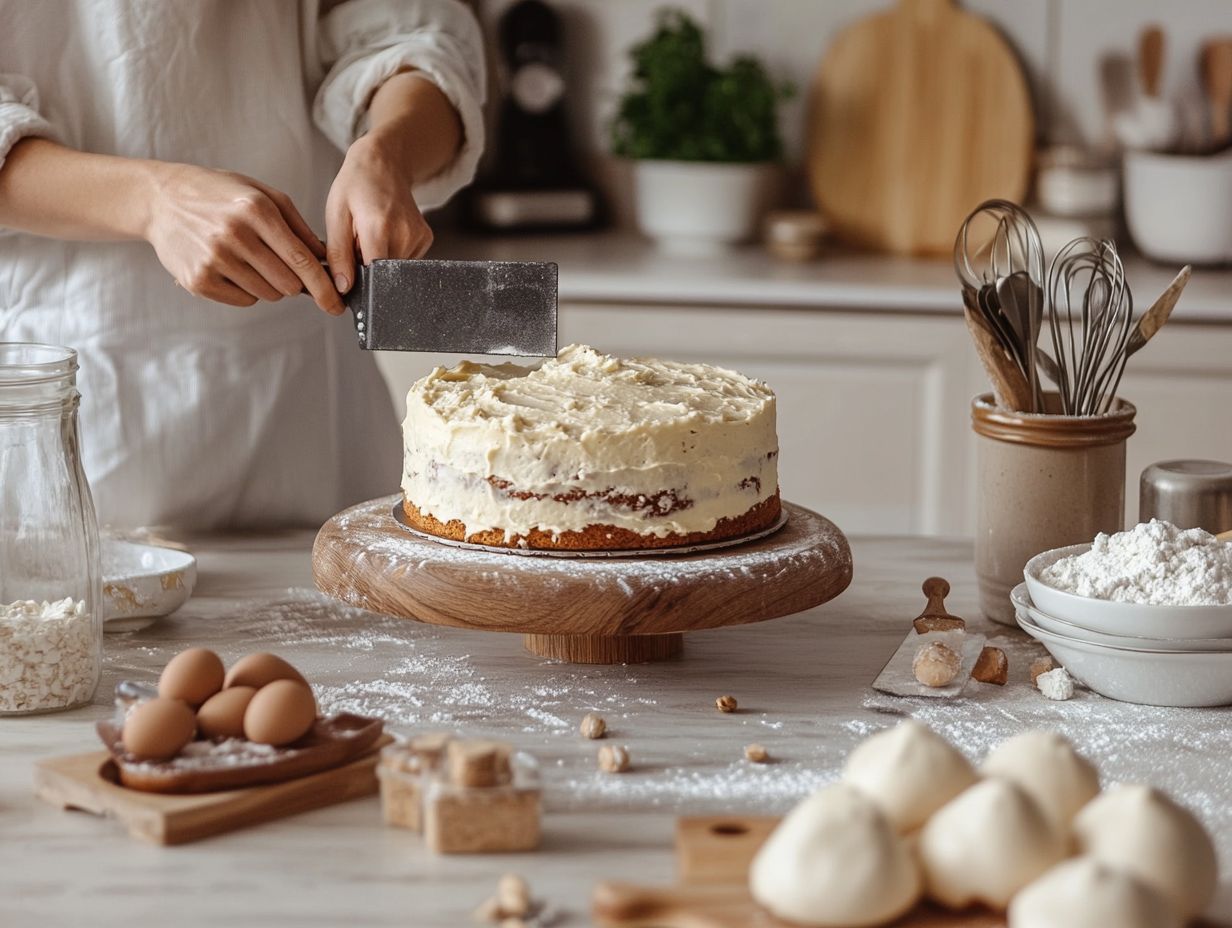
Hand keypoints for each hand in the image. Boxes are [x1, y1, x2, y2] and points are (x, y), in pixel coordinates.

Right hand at [144, 164, 343, 313]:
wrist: (161, 199)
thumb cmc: (219, 195)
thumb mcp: (262, 195)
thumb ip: (298, 227)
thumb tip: (326, 260)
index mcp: (256, 210)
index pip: (301, 260)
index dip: (324, 287)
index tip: (337, 304)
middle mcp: (235, 234)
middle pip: (288, 284)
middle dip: (293, 280)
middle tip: (277, 263)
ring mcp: (214, 259)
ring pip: (268, 294)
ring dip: (268, 284)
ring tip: (248, 258)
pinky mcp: (198, 280)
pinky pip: (244, 300)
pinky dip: (246, 290)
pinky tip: (231, 266)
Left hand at [324, 133, 432, 294]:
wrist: (384, 162)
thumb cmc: (356, 184)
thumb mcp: (336, 214)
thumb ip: (338, 254)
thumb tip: (344, 287)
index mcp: (379, 227)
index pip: (371, 275)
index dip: (356, 276)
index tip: (348, 263)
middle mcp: (405, 234)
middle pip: (382, 273)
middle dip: (366, 264)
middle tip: (357, 240)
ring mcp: (419, 237)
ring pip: (393, 268)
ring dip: (378, 258)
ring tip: (371, 234)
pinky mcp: (426, 239)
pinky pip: (404, 260)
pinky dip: (391, 252)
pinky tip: (385, 233)